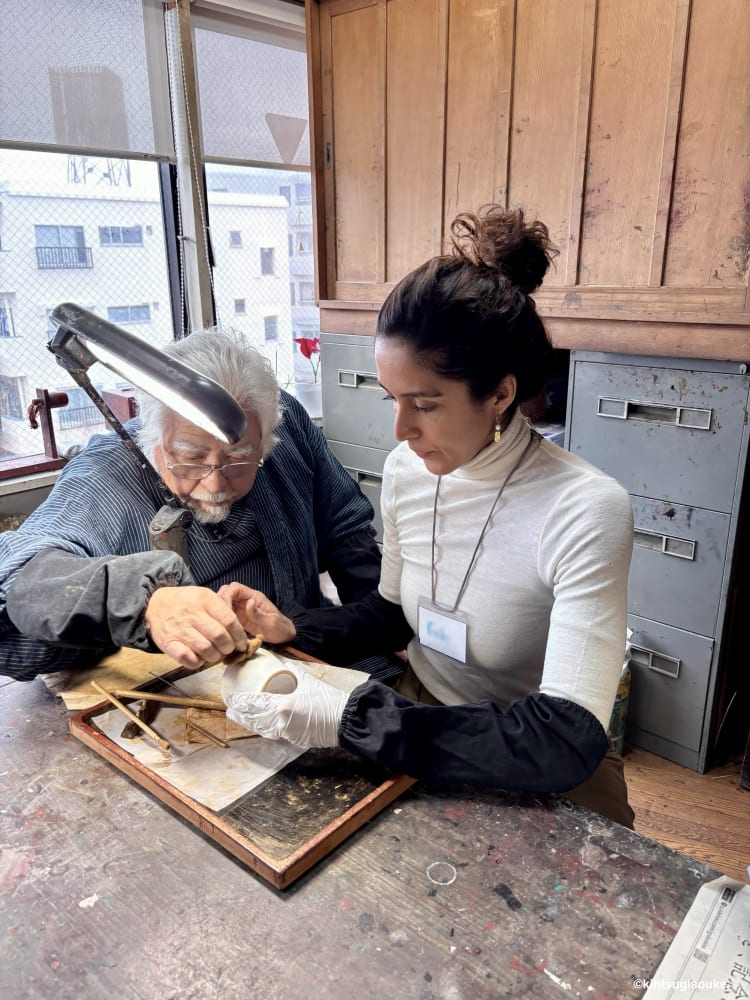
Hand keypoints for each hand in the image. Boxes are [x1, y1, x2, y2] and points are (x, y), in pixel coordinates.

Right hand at [145, 585, 247, 669]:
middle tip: (228, 649)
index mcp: (204, 599)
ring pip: (206, 649)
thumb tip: (240, 633)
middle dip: (229, 647)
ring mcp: (179, 628)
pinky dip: (197, 662)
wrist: (156, 604)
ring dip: (215, 656)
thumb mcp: (205, 596)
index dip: (239, 636)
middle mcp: (192, 613)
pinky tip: (199, 658)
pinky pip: (187, 658)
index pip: (229, 620)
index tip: (242, 644)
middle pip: (220, 636)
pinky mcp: (168, 642)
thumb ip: (222, 610)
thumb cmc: (186, 603)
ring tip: (215, 654)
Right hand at [217, 583, 295, 645]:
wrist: (283, 637)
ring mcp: (240, 609)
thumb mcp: (271, 622)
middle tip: (219, 619)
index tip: (224, 611)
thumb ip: (258, 613)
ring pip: (223, 604)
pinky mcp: (238, 619)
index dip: (227, 596)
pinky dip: (222, 621)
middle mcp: (245, 600)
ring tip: (220, 626)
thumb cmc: (280, 628)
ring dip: (219, 613)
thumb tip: (249, 603)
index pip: (235, 588)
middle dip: (219, 604)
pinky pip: (225, 615)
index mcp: (254, 597)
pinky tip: (222, 630)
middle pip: (226, 593)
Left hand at [224, 663, 349, 748]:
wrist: (344, 720)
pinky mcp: (292, 740)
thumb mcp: (307, 680)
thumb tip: (280, 662)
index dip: (240, 702)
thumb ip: (291, 671)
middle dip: (240, 715)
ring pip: (260, 729)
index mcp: (282, 705)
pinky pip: (272, 733)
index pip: (254, 704)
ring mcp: (286, 733)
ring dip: (249, 723)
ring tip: (239, 717)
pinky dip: (262, 729)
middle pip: (253, 719)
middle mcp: (280, 722)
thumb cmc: (327, 698)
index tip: (232, 698)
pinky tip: (258, 725)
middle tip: (230, 709)